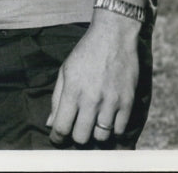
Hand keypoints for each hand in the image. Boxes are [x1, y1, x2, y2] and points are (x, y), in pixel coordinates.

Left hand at [47, 11, 140, 145]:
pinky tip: (109, 119)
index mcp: (72, 90)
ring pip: (101, 137)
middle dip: (76, 137)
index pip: (61, 126)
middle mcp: (91, 99)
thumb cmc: (86, 52)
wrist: (113, 36)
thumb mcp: (65, 70)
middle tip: (77, 130)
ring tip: (94, 124)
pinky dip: (113, 129)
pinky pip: (119, 130)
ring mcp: (111, 102)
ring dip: (95, 134)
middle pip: (81, 137)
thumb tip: (49, 123)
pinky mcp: (127, 102)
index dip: (57, 138)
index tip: (57, 140)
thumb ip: (57, 98)